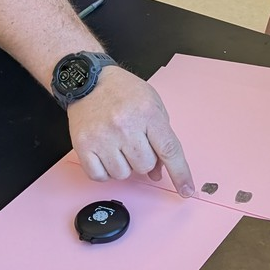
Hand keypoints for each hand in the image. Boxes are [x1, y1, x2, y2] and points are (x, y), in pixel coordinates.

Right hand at [66, 67, 194, 196]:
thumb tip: (158, 172)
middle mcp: (125, 125)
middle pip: (145, 166)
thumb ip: (160, 138)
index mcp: (147, 113)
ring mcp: (102, 136)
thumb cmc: (122, 91)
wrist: (87, 80)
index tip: (186, 190)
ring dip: (123, 165)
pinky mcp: (83, 144)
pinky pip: (99, 176)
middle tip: (134, 142)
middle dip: (144, 159)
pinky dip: (104, 171)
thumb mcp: (152, 105)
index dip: (180, 173)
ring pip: (123, 174)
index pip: (169, 150)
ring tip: (117, 144)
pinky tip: (104, 153)